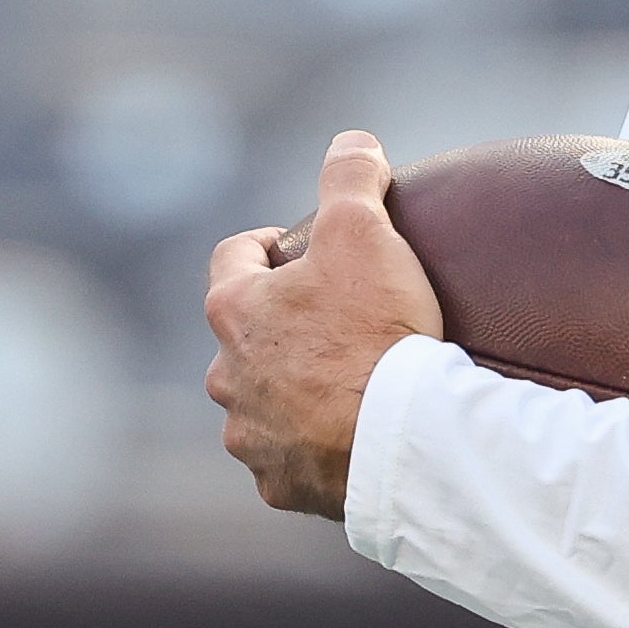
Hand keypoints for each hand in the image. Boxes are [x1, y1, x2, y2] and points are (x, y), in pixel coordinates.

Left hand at [205, 129, 444, 518]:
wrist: (402, 440)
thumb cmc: (375, 331)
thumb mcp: (364, 232)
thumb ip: (351, 177)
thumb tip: (352, 142)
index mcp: (234, 312)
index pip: (233, 259)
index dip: (264, 247)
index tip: (295, 248)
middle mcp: (226, 376)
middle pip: (244, 337)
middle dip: (280, 327)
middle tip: (334, 320)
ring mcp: (251, 437)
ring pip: (262, 403)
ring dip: (290, 392)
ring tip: (344, 385)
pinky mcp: (282, 486)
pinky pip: (291, 460)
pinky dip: (313, 448)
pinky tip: (350, 438)